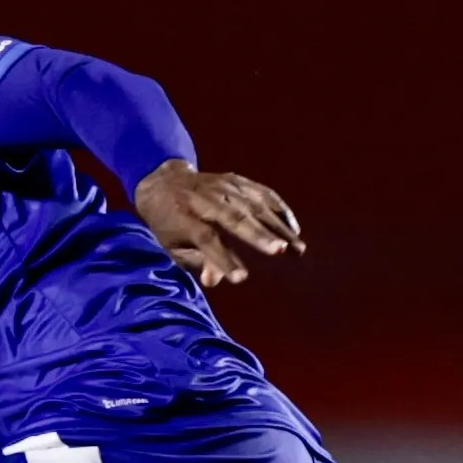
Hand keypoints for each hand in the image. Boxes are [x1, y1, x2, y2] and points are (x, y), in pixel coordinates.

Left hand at [132, 159, 304, 287]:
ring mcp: (223, 187)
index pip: (206, 240)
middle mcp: (205, 199)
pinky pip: (264, 194)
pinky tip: (294, 230)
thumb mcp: (171, 246)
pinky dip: (281, 211)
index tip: (242, 278)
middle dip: (258, 236)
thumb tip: (214, 281)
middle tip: (281, 252)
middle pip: (234, 218)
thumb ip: (194, 263)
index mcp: (184, 218)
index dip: (224, 259)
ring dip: (279, 227)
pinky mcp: (237, 181)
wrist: (165, 183)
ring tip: (298, 249)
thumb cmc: (169, 224)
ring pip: (255, 206)